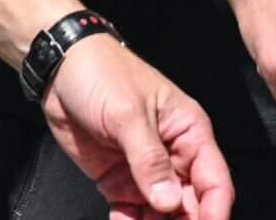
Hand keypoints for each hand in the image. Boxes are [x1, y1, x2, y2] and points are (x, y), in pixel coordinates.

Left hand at [41, 35, 233, 219]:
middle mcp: (172, 154)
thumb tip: (169, 199)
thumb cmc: (102, 72)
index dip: (215, 211)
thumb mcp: (128, 113)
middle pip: (191, 203)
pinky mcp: (119, 181)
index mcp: (188, 130)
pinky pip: (132, 214)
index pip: (213, 179)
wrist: (59, 69)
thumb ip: (149, 159)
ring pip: (162, 213)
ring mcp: (145, 170)